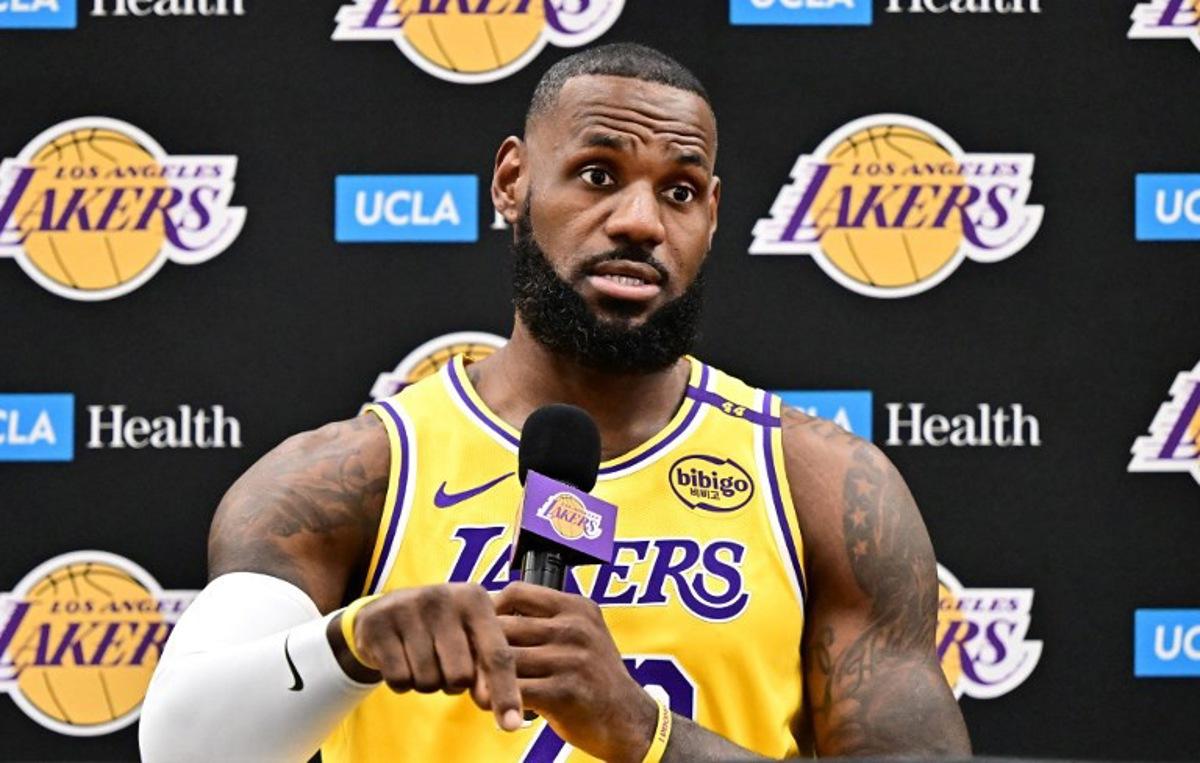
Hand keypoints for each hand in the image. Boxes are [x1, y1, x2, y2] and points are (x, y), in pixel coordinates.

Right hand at [328, 584, 522, 730]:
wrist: (387, 608)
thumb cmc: (441, 628)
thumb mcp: (470, 637)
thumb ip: (486, 669)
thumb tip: (488, 703)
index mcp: (475, 599)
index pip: (497, 655)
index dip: (506, 693)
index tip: (512, 725)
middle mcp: (443, 598)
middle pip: (460, 676)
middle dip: (452, 682)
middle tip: (442, 660)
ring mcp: (408, 608)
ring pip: (428, 682)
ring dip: (426, 682)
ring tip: (420, 656)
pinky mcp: (378, 624)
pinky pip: (399, 680)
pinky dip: (402, 682)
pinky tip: (399, 658)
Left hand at [495, 582, 657, 762]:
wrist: (628, 719)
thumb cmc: (593, 676)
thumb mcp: (582, 634)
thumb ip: (546, 620)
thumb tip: (490, 612)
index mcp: (577, 607)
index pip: (517, 592)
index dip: (492, 610)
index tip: (483, 630)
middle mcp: (575, 628)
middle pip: (504, 626)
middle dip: (481, 647)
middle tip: (471, 665)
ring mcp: (571, 659)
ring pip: (504, 660)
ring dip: (485, 677)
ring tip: (482, 687)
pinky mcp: (566, 692)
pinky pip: (514, 690)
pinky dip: (499, 699)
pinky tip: (499, 705)